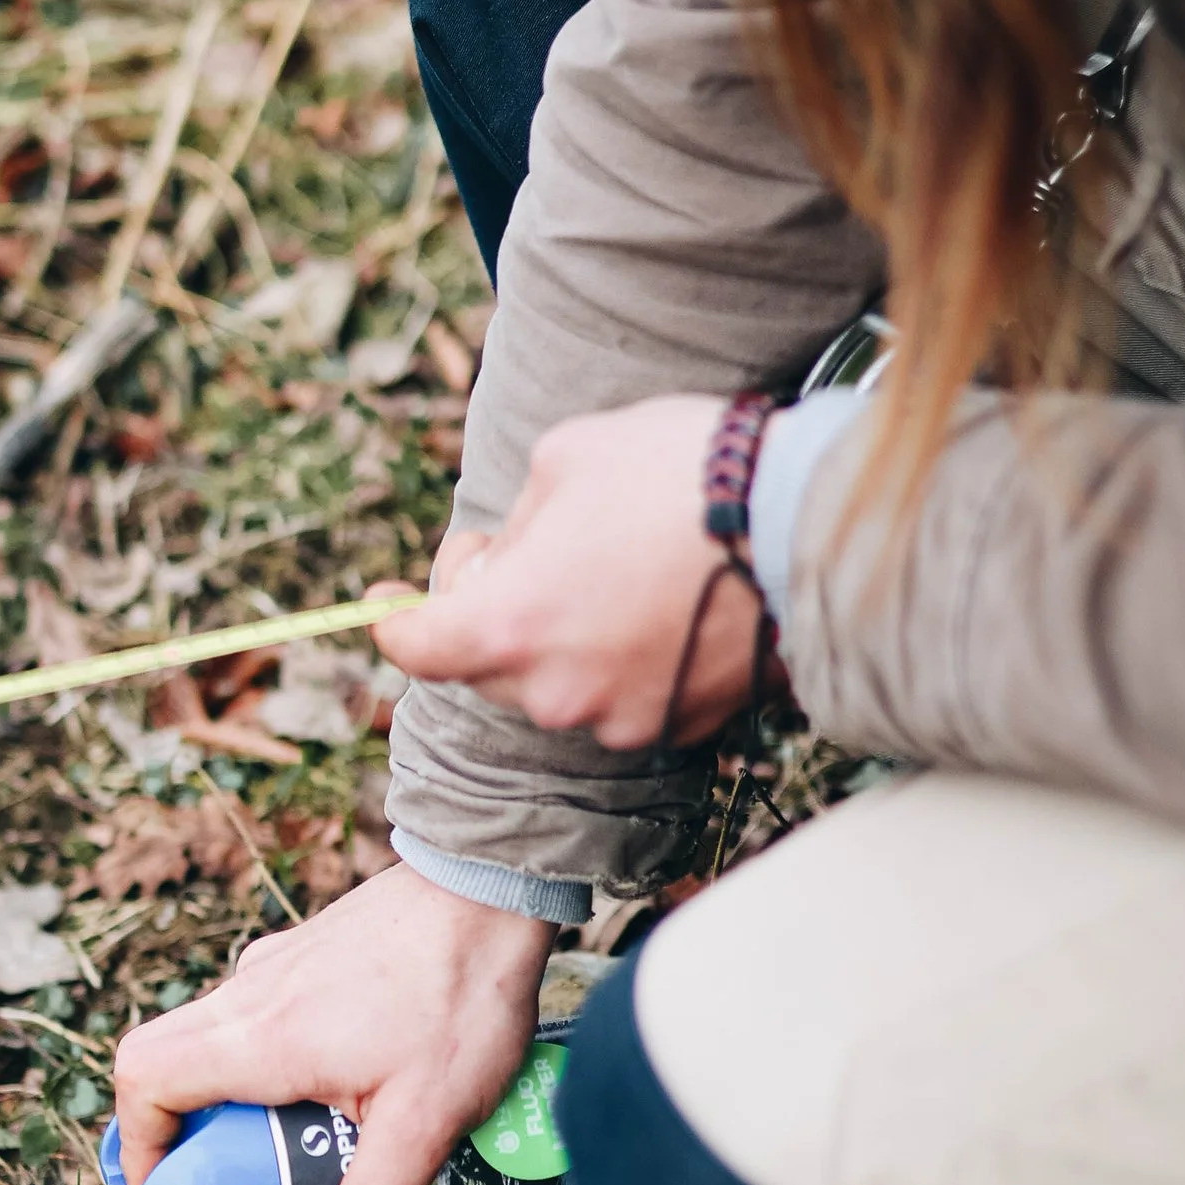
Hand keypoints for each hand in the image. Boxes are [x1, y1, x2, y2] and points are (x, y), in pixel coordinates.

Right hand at [112, 864, 553, 1184]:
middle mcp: (248, 994)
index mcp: (254, 1037)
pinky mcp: (308, 954)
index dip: (138, 1146)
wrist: (491, 884)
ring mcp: (276, 967)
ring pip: (217, 1040)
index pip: (142, 1082)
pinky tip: (349, 1081)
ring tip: (306, 1139)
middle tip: (236, 1182)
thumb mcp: (426, 1120)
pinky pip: (262, 1016)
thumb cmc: (459, 991)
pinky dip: (275, 1062)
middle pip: (165, 1062)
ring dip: (239, 1098)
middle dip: (185, 1133)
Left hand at [374, 391, 762, 749]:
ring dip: (569, 635)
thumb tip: (506, 558)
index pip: (416, 647)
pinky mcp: (682, 727)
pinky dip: (630, 658)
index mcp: (509, 625)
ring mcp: (621, 719)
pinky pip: (626, 696)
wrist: (805, 518)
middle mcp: (555, 692)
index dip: (391, 622)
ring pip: (561, 681)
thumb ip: (513, 523)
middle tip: (543, 545)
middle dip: (498, 608)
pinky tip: (670, 600)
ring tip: (627, 564)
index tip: (379, 603)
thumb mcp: (564, 457)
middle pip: (489, 664)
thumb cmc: (678, 471)